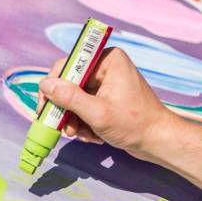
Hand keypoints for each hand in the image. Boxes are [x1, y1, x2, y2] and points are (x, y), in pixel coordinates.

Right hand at [35, 48, 178, 160]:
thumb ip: (69, 97)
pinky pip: (83, 106)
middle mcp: (106, 66)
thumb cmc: (134, 125)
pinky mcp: (106, 97)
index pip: (68, 65)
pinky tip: (93, 135)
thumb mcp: (97, 113)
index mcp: (107, 60)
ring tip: (84, 135)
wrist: (157, 141)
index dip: (53, 87)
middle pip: (69, 84)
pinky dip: (84, 122)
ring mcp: (106, 82)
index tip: (46, 109)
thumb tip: (44, 84)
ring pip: (74, 98)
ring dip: (74, 120)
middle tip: (67, 130)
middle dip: (66, 110)